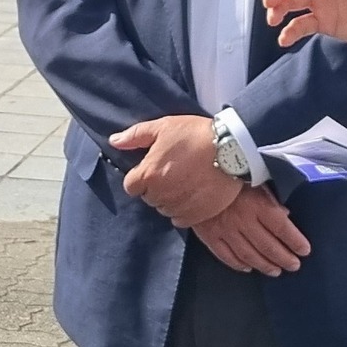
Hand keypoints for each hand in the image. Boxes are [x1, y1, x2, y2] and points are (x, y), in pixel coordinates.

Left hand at [111, 115, 240, 226]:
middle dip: (156, 187)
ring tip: (186, 180)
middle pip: (148, 197)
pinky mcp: (196, 215)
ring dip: (170, 199)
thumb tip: (113, 141)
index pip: (131, 186)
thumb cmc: (195, 134)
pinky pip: (180, 218)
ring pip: (164, 209)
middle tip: (174, 171)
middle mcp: (160, 194)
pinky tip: (194, 192)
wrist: (232, 148)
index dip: (141, 177)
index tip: (154, 168)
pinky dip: (184, 209)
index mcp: (148, 174)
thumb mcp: (163, 127)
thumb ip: (135, 136)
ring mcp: (178, 206)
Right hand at [193, 185, 309, 275]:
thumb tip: (285, 215)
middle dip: (284, 258)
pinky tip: (248, 268)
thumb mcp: (255, 180)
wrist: (193, 174)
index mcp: (258, 205)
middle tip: (294, 266)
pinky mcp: (210, 236)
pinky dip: (238, 264)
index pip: (282, 228)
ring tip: (275, 271)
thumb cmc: (229, 174)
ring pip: (249, 255)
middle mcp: (244, 221)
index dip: (295, 242)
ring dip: (264, 265)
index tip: (304, 250)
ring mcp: (226, 231)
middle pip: (268, 246)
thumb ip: (270, 199)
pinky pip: (226, 256)